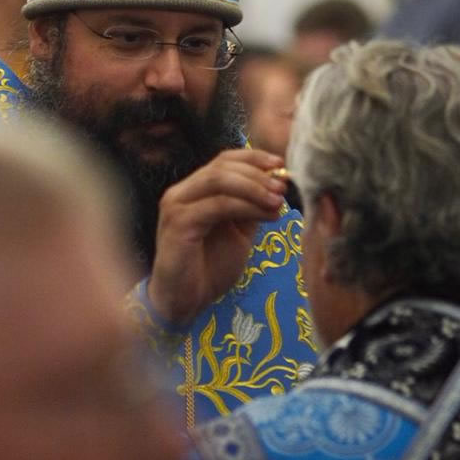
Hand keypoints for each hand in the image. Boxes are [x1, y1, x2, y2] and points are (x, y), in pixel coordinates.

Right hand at [147, 149, 289, 328]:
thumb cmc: (208, 269)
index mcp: (194, 190)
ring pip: (219, 181)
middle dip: (257, 174)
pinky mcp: (178, 222)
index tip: (281, 165)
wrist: (184, 302)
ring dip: (254, 188)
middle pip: (222, 166)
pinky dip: (246, 207)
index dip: (254, 158)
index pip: (224, 160)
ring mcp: (177, 205)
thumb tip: (277, 186)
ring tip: (277, 200)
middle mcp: (182, 192)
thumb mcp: (238, 233)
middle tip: (283, 187)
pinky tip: (267, 216)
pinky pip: (217, 205)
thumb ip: (251, 208)